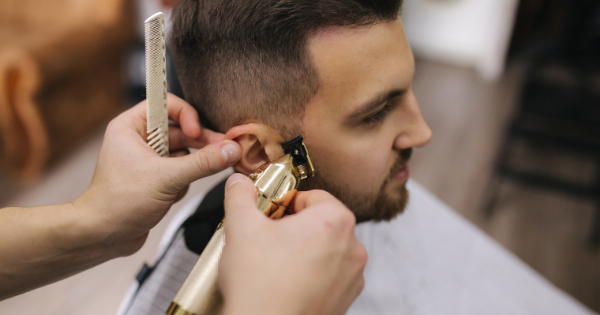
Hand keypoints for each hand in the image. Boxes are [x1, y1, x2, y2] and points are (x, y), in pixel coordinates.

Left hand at [74, 94, 240, 257]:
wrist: (102, 236)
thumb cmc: (118, 202)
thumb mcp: (166, 179)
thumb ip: (202, 163)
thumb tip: (230, 150)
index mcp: (131, 127)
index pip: (166, 104)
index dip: (186, 115)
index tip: (198, 132)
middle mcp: (139, 140)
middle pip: (180, 130)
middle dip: (200, 143)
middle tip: (223, 150)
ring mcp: (148, 160)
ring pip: (184, 153)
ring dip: (190, 167)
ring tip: (189, 180)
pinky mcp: (155, 179)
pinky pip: (181, 171)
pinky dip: (183, 182)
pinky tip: (173, 196)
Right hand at [219, 174, 366, 314]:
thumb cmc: (260, 285)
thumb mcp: (242, 227)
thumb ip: (240, 196)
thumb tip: (239, 183)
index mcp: (335, 221)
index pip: (312, 195)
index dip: (285, 202)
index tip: (269, 215)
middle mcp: (352, 248)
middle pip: (321, 222)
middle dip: (294, 227)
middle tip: (267, 238)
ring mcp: (352, 277)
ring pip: (325, 250)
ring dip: (303, 251)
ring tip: (273, 264)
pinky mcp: (345, 300)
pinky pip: (329, 276)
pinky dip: (311, 275)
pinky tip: (285, 283)